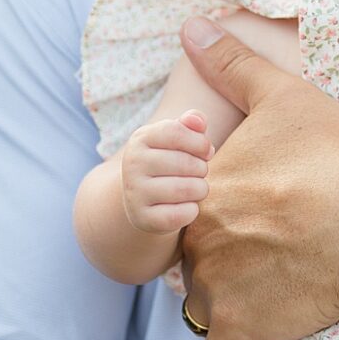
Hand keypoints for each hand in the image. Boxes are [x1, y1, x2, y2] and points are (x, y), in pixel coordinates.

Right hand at [120, 110, 211, 234]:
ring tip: (196, 188)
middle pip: (185, 163)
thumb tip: (198, 122)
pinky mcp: (142, 218)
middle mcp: (132, 164)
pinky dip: (192, 210)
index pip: (177, 132)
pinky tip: (187, 206)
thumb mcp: (176, 138)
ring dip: (201, 189)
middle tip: (199, 173)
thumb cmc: (169, 162)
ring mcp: (134, 192)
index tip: (206, 152)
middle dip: (202, 168)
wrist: (144, 199)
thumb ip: (191, 123)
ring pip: (185, 189)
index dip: (200, 143)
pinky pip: (180, 215)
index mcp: (140, 139)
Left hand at [178, 17, 338, 339]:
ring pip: (204, 307)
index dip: (219, 210)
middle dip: (224, 258)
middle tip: (272, 251)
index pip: (186, 210)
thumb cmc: (338, 157)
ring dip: (228, 304)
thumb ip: (232, 64)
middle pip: (195, 259)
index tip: (256, 211)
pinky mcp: (245, 334)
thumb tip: (192, 25)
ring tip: (275, 288)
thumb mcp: (286, 98)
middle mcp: (197, 246)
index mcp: (200, 193)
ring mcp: (217, 295)